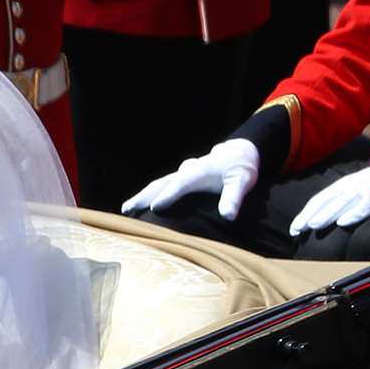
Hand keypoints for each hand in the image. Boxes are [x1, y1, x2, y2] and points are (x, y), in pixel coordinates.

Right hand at [121, 138, 260, 220]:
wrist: (238, 151)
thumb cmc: (240, 167)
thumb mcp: (243, 181)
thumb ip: (233, 198)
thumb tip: (228, 216)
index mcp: (198, 172)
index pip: (180, 185)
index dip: (168, 196)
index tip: (154, 207)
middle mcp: (185, 171)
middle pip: (161, 184)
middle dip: (144, 197)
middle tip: (127, 210)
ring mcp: (181, 174)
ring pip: (157, 185)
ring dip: (142, 196)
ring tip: (126, 209)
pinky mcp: (180, 178)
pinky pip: (161, 186)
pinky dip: (149, 194)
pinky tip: (140, 204)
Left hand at [289, 158, 369, 235]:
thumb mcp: (350, 186)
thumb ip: (335, 201)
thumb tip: (311, 220)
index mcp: (343, 185)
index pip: (321, 199)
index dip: (307, 213)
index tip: (294, 230)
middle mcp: (357, 185)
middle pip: (339, 200)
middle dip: (324, 214)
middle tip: (309, 227)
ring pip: (364, 200)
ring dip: (353, 211)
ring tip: (340, 223)